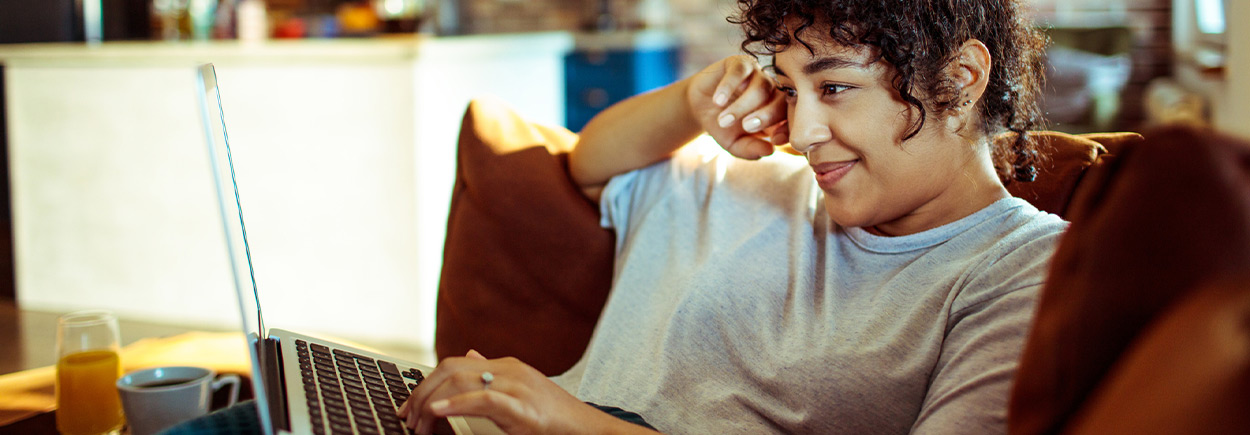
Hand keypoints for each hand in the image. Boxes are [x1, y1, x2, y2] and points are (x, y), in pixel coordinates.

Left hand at [398, 351, 647, 434]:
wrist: (587, 428)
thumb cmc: (553, 417)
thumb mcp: (518, 391)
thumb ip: (492, 374)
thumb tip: (471, 355)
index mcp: (505, 365)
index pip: (454, 364)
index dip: (425, 384)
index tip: (409, 407)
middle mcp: (508, 369)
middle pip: (450, 369)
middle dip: (422, 392)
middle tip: (408, 419)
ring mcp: (516, 385)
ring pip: (460, 380)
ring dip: (431, 403)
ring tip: (419, 424)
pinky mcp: (522, 406)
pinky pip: (483, 399)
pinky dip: (455, 405)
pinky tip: (437, 413)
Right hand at [686, 55, 788, 159]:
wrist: (698, 107)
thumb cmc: (722, 126)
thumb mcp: (735, 144)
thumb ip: (751, 149)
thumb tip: (769, 151)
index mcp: (777, 111)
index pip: (791, 118)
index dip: (786, 128)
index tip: (774, 140)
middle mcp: (772, 91)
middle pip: (781, 100)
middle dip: (766, 116)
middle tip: (747, 127)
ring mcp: (757, 75)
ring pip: (760, 87)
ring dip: (742, 105)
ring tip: (724, 120)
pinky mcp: (739, 63)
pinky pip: (739, 71)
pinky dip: (729, 86)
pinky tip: (719, 101)